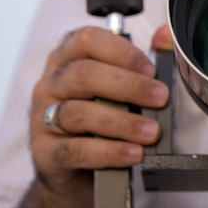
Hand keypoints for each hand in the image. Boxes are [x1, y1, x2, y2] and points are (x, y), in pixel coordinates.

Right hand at [15, 25, 171, 207]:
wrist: (75, 172)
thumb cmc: (97, 117)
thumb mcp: (116, 87)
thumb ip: (141, 60)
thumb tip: (165, 36)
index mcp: (67, 58)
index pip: (87, 40)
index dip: (122, 52)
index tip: (151, 69)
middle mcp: (51, 84)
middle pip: (84, 74)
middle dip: (129, 85)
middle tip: (160, 98)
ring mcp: (43, 118)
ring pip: (79, 113)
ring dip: (122, 122)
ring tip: (151, 132)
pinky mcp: (45, 153)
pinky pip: (75, 150)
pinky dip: (108, 152)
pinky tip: (132, 153)